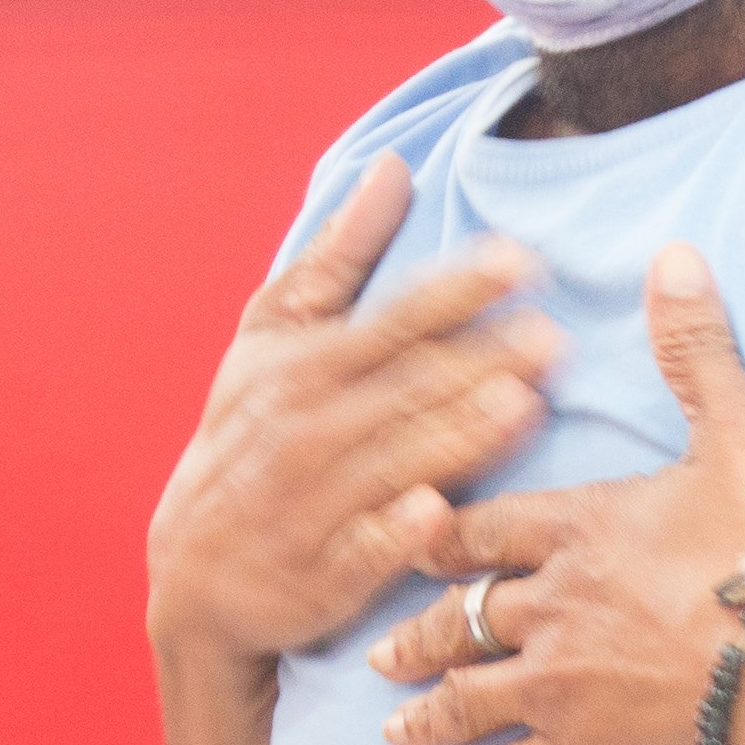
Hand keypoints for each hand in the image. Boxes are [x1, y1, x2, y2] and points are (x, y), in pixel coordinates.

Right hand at [145, 155, 559, 665]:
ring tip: (524, 407)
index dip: (456, 290)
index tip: (521, 263)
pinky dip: (395, 536)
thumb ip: (338, 257)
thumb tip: (392, 167)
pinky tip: (437, 516)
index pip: (394, 318)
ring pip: (394, 464)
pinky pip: (359, 554)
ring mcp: (310, 505)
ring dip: (455, 437)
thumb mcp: (271, 339)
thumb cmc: (248, 433)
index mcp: (304, 365)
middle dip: (479, 362)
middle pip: (407, 388)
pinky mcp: (318, 577)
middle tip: (554, 340)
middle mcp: (306, 428)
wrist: (190, 569)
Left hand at [372, 242, 744, 744]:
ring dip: (426, 708)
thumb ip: (697, 351)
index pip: (478, 528)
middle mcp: (549, 607)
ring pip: (466, 697)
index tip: (395, 533)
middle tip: (376, 649)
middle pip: (458, 617)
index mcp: (576, 530)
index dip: (432, 532)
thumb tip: (673, 256)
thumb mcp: (742, 437)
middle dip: (414, 632)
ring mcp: (561, 688)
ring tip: (393, 724)